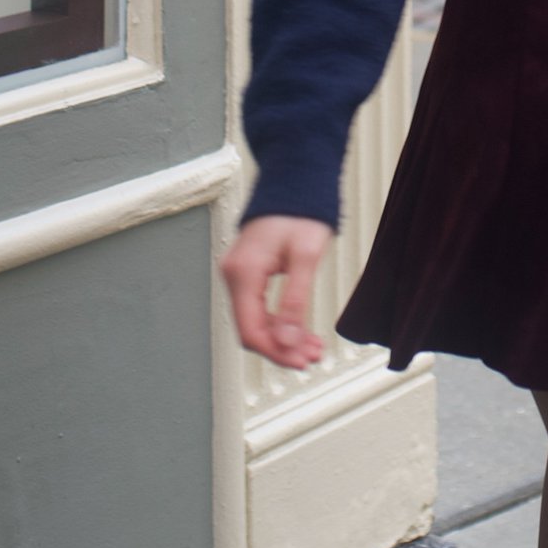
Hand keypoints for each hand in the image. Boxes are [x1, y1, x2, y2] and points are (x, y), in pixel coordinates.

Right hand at [220, 215, 332, 370]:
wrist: (294, 185)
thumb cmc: (302, 214)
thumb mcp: (306, 256)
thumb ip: (294, 300)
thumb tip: (286, 341)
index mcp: (243, 272)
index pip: (250, 330)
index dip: (275, 352)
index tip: (302, 362)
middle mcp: (233, 275)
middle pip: (251, 329)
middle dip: (282, 348)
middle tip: (313, 356)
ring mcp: (238, 275)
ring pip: (255, 321)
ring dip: (283, 338)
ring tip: (313, 348)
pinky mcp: (247, 274)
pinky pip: (258, 308)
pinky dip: (279, 323)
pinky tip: (301, 332)